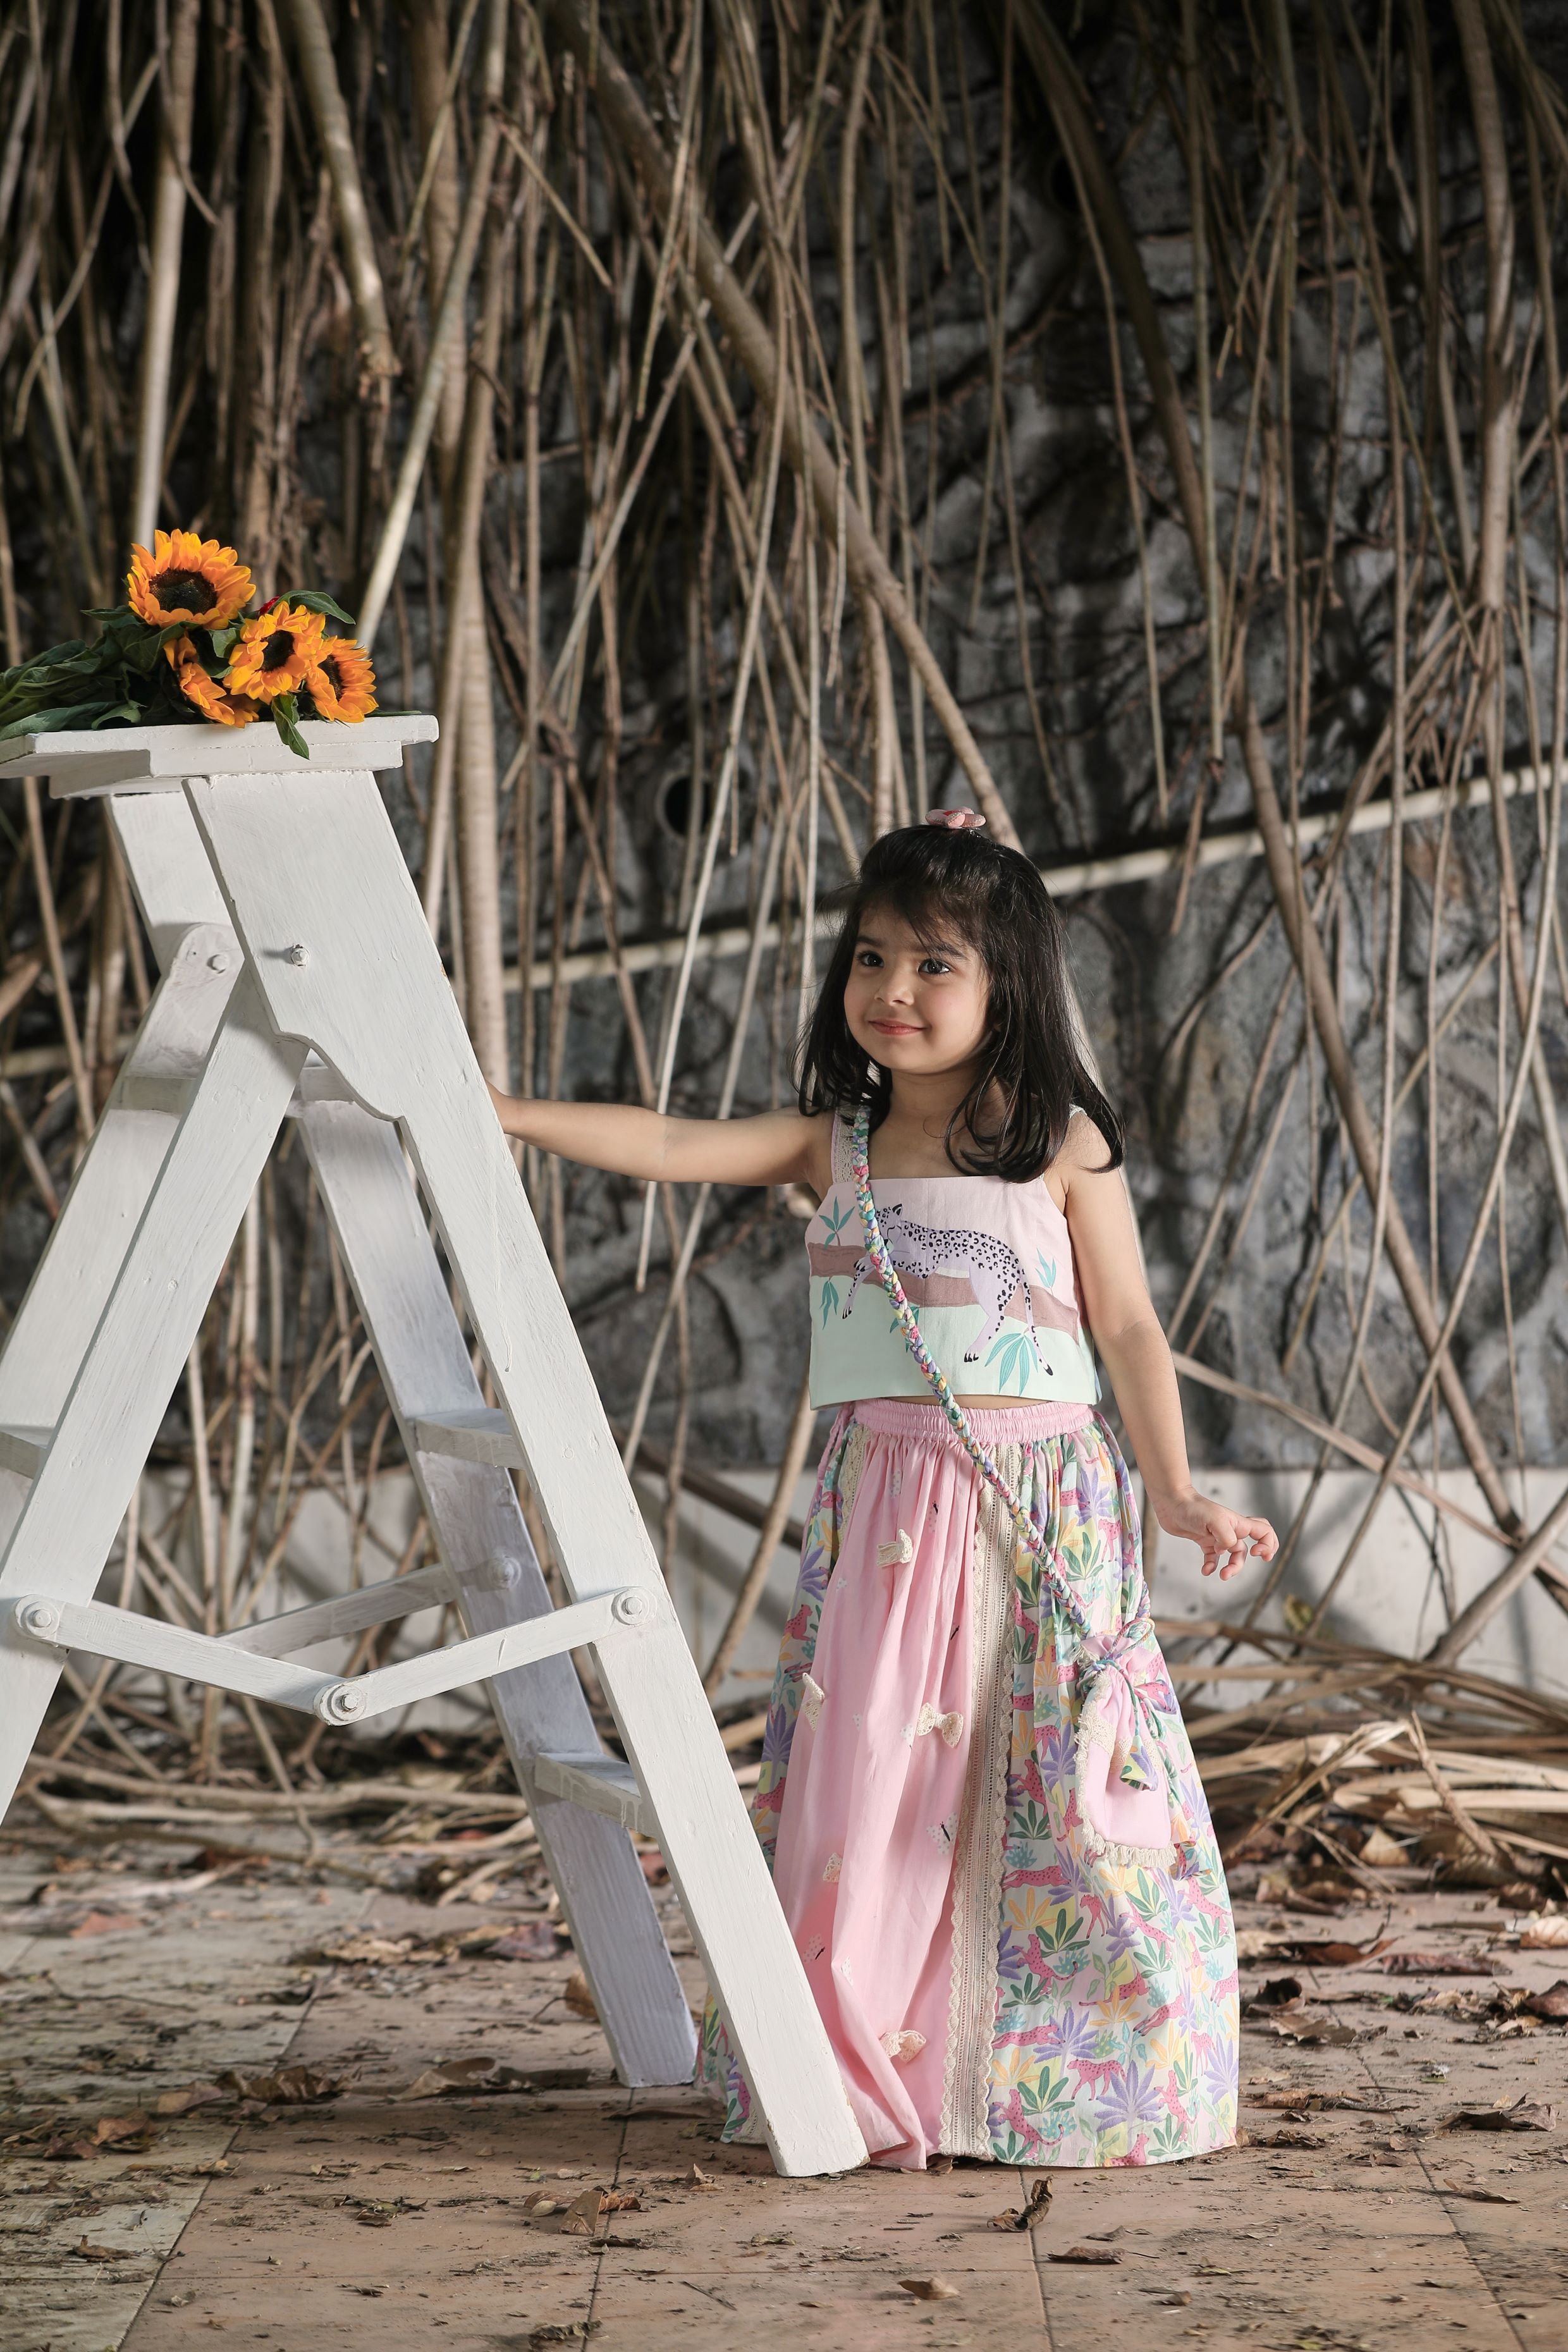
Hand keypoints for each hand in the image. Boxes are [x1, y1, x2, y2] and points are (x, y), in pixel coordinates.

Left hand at [1152, 1487, 1276, 1580]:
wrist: (1172, 1503)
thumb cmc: (1193, 1507)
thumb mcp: (1214, 1520)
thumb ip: (1227, 1536)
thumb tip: (1228, 1549)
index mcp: (1238, 1524)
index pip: (1264, 1532)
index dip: (1269, 1544)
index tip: (1259, 1555)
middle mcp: (1230, 1530)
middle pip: (1245, 1550)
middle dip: (1240, 1564)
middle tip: (1229, 1572)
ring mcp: (1217, 1536)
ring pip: (1230, 1555)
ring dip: (1228, 1567)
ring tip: (1220, 1575)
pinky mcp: (1204, 1541)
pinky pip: (1213, 1558)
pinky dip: (1211, 1566)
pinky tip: (1205, 1570)